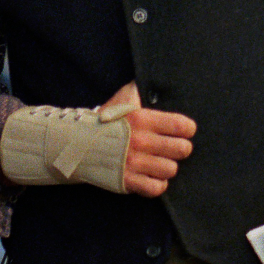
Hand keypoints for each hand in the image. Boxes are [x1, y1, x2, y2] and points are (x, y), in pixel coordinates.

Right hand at [99, 81, 196, 197]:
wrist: (77, 143)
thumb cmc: (105, 120)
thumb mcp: (122, 98)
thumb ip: (140, 89)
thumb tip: (153, 76)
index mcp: (142, 119)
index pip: (181, 126)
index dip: (187, 129)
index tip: (183, 131)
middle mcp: (140, 141)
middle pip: (182, 150)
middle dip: (180, 149)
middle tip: (173, 148)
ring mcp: (134, 162)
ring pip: (171, 169)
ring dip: (167, 167)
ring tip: (160, 162)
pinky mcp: (127, 181)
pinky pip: (155, 188)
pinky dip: (157, 184)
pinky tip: (153, 177)